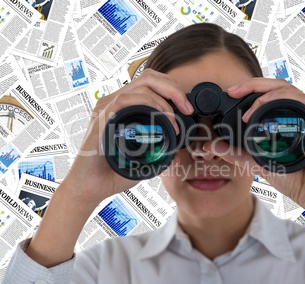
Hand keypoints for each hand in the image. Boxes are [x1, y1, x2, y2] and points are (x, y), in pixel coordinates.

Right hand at [62, 69, 193, 206]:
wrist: (91, 187)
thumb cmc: (114, 171)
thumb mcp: (143, 159)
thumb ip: (158, 154)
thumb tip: (177, 155)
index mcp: (124, 106)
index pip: (151, 82)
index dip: (172, 89)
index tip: (186, 108)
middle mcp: (115, 102)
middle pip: (149, 77)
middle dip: (174, 89)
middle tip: (187, 109)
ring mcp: (107, 107)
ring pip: (142, 85)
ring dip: (165, 101)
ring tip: (174, 122)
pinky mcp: (102, 117)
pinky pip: (126, 100)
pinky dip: (149, 105)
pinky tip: (161, 121)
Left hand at [205, 78, 304, 212]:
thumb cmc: (295, 180)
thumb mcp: (257, 163)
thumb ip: (236, 153)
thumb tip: (212, 146)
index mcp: (292, 118)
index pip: (271, 94)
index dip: (250, 88)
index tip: (231, 93)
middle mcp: (304, 113)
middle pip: (278, 86)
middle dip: (252, 84)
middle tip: (233, 91)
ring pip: (288, 89)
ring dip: (264, 92)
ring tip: (246, 107)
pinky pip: (302, 101)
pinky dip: (280, 99)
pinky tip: (263, 106)